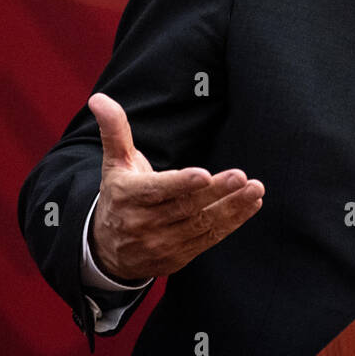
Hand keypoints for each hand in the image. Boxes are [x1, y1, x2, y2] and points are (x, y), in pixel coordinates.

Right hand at [88, 92, 263, 280]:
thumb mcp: (114, 164)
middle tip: (242, 177)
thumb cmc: (119, 196)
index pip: (157, 190)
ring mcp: (162, 243)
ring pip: (201, 225)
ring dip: (232, 207)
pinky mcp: (178, 257)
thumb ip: (115, 131)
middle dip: (216, 192)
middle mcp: (144, 223)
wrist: (108, 250)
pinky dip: (232, 222)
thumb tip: (99, 98)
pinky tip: (251, 205)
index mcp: (128, 196)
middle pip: (186, 207)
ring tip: (255, 190)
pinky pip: (208, 239)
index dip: (181, 184)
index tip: (205, 175)